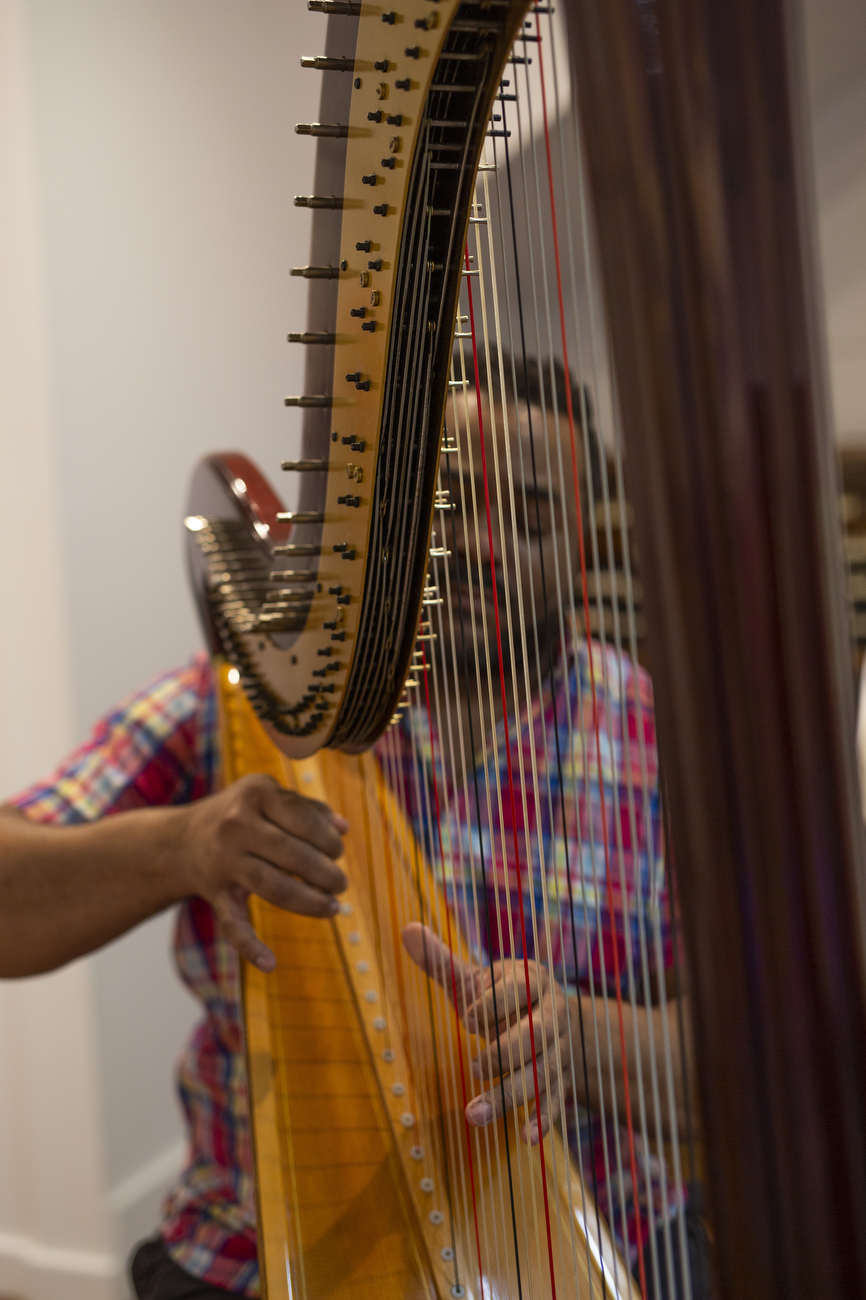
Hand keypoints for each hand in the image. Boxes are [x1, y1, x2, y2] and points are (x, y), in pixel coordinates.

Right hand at [175, 773, 347, 970]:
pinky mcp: (215, 892)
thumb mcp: (270, 797)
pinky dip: (249, 946)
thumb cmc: (241, 815)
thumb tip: (343, 828)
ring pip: (273, 886)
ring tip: (333, 908)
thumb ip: (308, 809)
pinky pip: (232, 922)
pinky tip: (270, 963)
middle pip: (291, 854)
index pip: (303, 819)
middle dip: (325, 873)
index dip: (329, 840)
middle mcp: (236, 824)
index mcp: (255, 793)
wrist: (182, 841)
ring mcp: (223, 860)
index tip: (338, 852)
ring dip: (309, 901)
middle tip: (341, 884)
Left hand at [402, 922, 569, 1143]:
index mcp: (532, 980)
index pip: (517, 989)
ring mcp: (559, 1049)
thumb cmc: (503, 997)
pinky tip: (525, 1137)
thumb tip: (406, 929)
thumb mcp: (476, 979)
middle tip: (472, 1067)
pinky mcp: (561, 1080)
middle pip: (535, 1034)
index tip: (467, 1016)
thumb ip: (443, 961)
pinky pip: (557, 1101)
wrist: (557, 1020)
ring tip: (475, 1115)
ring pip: (542, 1072)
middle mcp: (552, 1014)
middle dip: (503, 1053)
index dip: (493, 1003)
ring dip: (511, 1094)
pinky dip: (543, 1119)